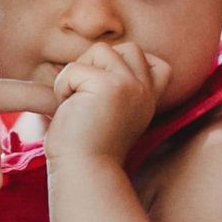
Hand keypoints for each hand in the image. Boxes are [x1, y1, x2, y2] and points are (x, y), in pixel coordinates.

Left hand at [43, 40, 171, 163]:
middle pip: (127, 48)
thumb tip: (95, 53)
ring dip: (79, 73)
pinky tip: (69, 111)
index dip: (129, 66)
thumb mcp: (109, 112)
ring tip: (77, 104)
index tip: (107, 93)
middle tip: (87, 97)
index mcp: (148, 100)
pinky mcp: (111, 87)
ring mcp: (131, 87)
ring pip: (101, 50)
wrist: (82, 173)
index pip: (158, 63)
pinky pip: (74, 68)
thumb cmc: (84, 147)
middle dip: (100, 64)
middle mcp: (145, 92)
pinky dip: (63, 87)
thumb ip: (114, 86)